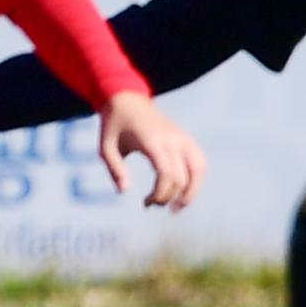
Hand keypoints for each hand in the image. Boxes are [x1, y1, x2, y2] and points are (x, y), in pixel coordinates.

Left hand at [95, 89, 204, 209]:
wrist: (127, 99)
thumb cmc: (114, 125)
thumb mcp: (105, 147)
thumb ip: (115, 170)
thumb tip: (124, 191)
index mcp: (152, 140)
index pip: (166, 173)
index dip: (160, 194)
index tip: (146, 203)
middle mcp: (171, 138)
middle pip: (182, 177)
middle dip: (169, 197)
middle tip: (151, 205)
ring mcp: (182, 137)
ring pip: (199, 169)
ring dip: (192, 192)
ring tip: (178, 207)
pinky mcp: (186, 138)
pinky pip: (200, 161)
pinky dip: (196, 179)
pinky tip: (184, 191)